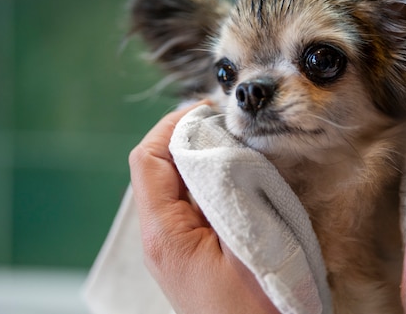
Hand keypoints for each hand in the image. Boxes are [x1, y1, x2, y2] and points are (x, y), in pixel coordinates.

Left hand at [129, 101, 279, 313]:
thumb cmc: (257, 307)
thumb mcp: (246, 244)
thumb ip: (229, 190)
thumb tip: (220, 144)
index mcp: (164, 232)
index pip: (148, 158)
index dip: (175, 124)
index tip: (211, 110)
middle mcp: (160, 236)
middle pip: (159, 166)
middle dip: (191, 137)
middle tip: (231, 126)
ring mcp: (174, 245)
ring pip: (176, 183)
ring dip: (203, 158)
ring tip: (238, 147)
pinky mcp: (190, 250)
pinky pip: (192, 202)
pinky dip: (211, 180)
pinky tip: (239, 179)